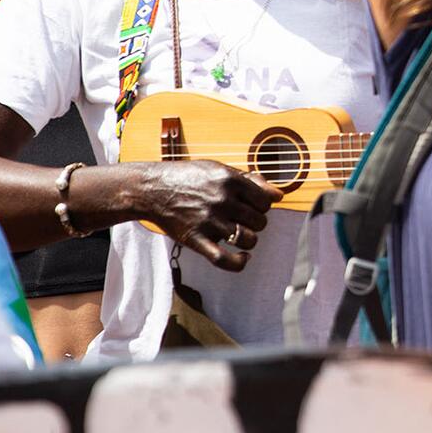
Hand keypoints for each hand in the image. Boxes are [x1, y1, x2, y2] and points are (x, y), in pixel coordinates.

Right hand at [135, 159, 276, 270]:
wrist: (152, 189)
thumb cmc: (189, 177)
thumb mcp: (219, 170)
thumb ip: (251, 181)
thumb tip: (279, 195)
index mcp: (230, 180)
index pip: (266, 202)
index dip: (262, 206)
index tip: (251, 206)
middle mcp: (222, 200)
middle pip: (260, 222)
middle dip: (255, 222)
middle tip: (241, 219)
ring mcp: (209, 221)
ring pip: (249, 240)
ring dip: (249, 240)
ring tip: (239, 234)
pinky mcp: (196, 240)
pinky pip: (226, 260)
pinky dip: (240, 263)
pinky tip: (243, 258)